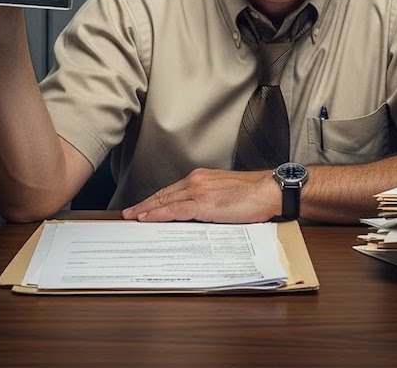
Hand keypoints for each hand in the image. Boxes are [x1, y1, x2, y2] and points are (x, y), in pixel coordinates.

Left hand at [121, 168, 280, 223]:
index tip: (144, 206)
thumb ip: (210, 203)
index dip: (156, 199)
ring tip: (131, 217)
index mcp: (202, 178)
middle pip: (163, 194)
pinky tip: (146, 219)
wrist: (268, 190)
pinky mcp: (202, 203)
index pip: (172, 190)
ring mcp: (197, 190)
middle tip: (128, 213)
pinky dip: (157, 214)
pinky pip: (173, 210)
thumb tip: (199, 217)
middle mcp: (196, 180)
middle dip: (145, 204)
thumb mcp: (226, 195)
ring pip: (164, 201)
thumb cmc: (254, 195)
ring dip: (145, 210)